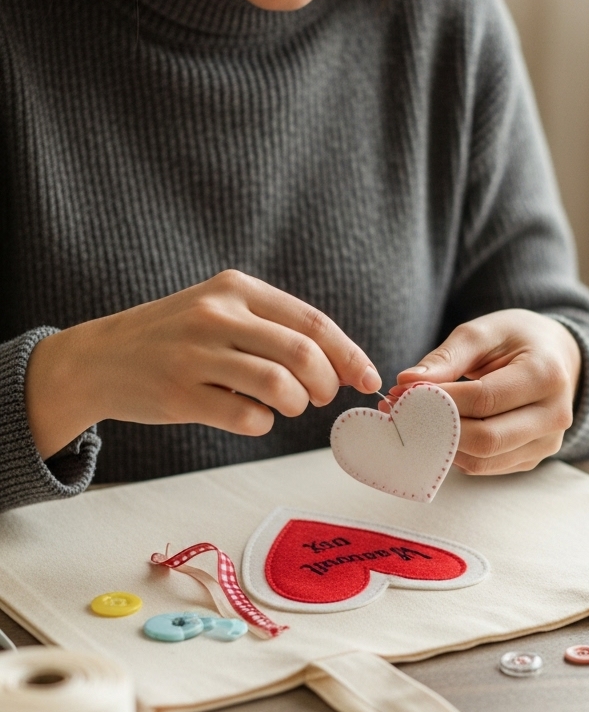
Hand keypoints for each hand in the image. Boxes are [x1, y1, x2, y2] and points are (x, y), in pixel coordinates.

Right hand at [25, 271, 380, 460]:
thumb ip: (273, 327)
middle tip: (319, 397)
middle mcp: (216, 315)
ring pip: (279, 386)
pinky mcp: (180, 394)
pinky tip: (250, 416)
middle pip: (303, 354)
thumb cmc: (174, 338)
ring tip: (286, 406)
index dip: (349, 355)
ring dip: (296, 405)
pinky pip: (246, 417)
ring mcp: (195, 355)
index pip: (312, 322)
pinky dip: (262, 423)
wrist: (99, 359)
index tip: (366, 379)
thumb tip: (341, 364)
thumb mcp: (219, 310)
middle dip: (326, 384)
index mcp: (235, 288)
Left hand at [390, 309, 580, 474]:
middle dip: (437, 427)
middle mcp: (554, 416)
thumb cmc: (517, 339)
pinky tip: (438, 431)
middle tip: (400, 410)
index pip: (484, 400)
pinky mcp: (531, 459)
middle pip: (485, 439)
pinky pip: (484, 466)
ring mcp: (545, 443)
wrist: (556, 356)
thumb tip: (407, 383)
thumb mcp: (484, 332)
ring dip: (441, 444)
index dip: (440, 400)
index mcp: (547, 375)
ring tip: (414, 421)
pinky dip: (455, 453)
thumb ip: (446, 357)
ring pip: (482, 460)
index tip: (404, 391)